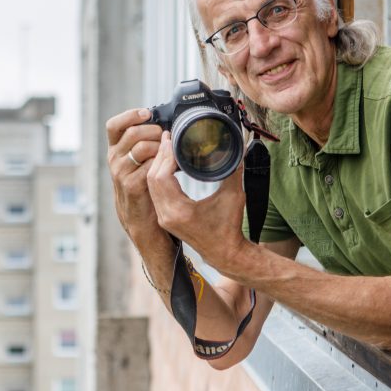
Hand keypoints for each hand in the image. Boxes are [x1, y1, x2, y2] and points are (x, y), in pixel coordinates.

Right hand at [105, 108, 166, 241]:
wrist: (139, 215)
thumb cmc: (144, 182)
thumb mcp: (139, 159)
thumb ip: (144, 140)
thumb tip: (165, 122)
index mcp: (115, 148)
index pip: (114, 125)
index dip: (130, 115)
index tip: (148, 113)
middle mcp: (114, 158)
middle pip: (133, 133)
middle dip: (154, 131)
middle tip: (166, 137)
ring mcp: (120, 172)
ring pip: (141, 147)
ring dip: (159, 147)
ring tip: (170, 152)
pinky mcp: (130, 185)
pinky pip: (149, 166)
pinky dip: (162, 163)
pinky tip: (171, 166)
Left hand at [146, 130, 252, 269]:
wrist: (224, 252)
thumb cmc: (229, 227)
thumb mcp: (234, 196)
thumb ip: (233, 170)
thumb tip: (239, 147)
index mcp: (178, 211)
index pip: (161, 177)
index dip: (165, 156)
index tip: (171, 139)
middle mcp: (166, 215)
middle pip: (152, 179)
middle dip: (159, 156)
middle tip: (167, 138)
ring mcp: (163, 217)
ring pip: (151, 185)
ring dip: (157, 165)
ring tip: (166, 147)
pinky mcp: (164, 217)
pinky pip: (155, 192)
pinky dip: (159, 176)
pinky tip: (167, 164)